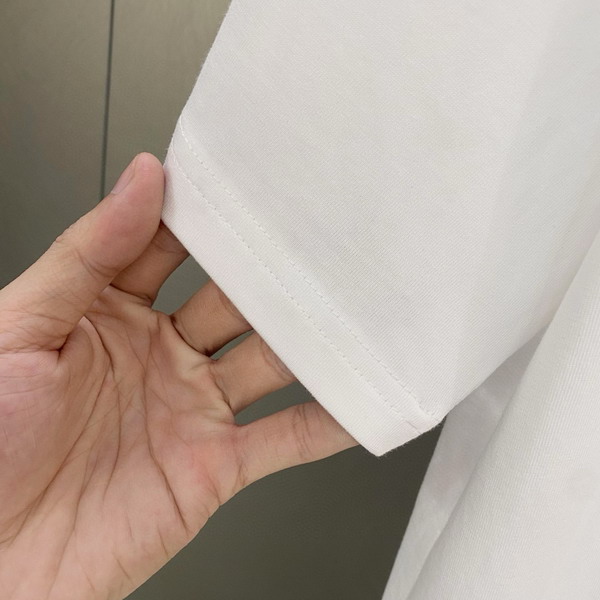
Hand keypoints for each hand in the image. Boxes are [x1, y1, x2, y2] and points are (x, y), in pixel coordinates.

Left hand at [0, 153, 355, 599]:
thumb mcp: (19, 327)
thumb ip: (86, 254)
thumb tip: (140, 181)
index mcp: (109, 315)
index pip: (169, 248)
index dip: (203, 217)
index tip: (243, 187)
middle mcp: (159, 357)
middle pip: (231, 302)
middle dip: (269, 273)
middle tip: (310, 242)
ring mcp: (191, 410)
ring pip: (268, 362)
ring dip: (307, 340)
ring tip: (347, 308)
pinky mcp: (213, 466)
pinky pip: (283, 440)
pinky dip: (326, 424)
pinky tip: (357, 399)